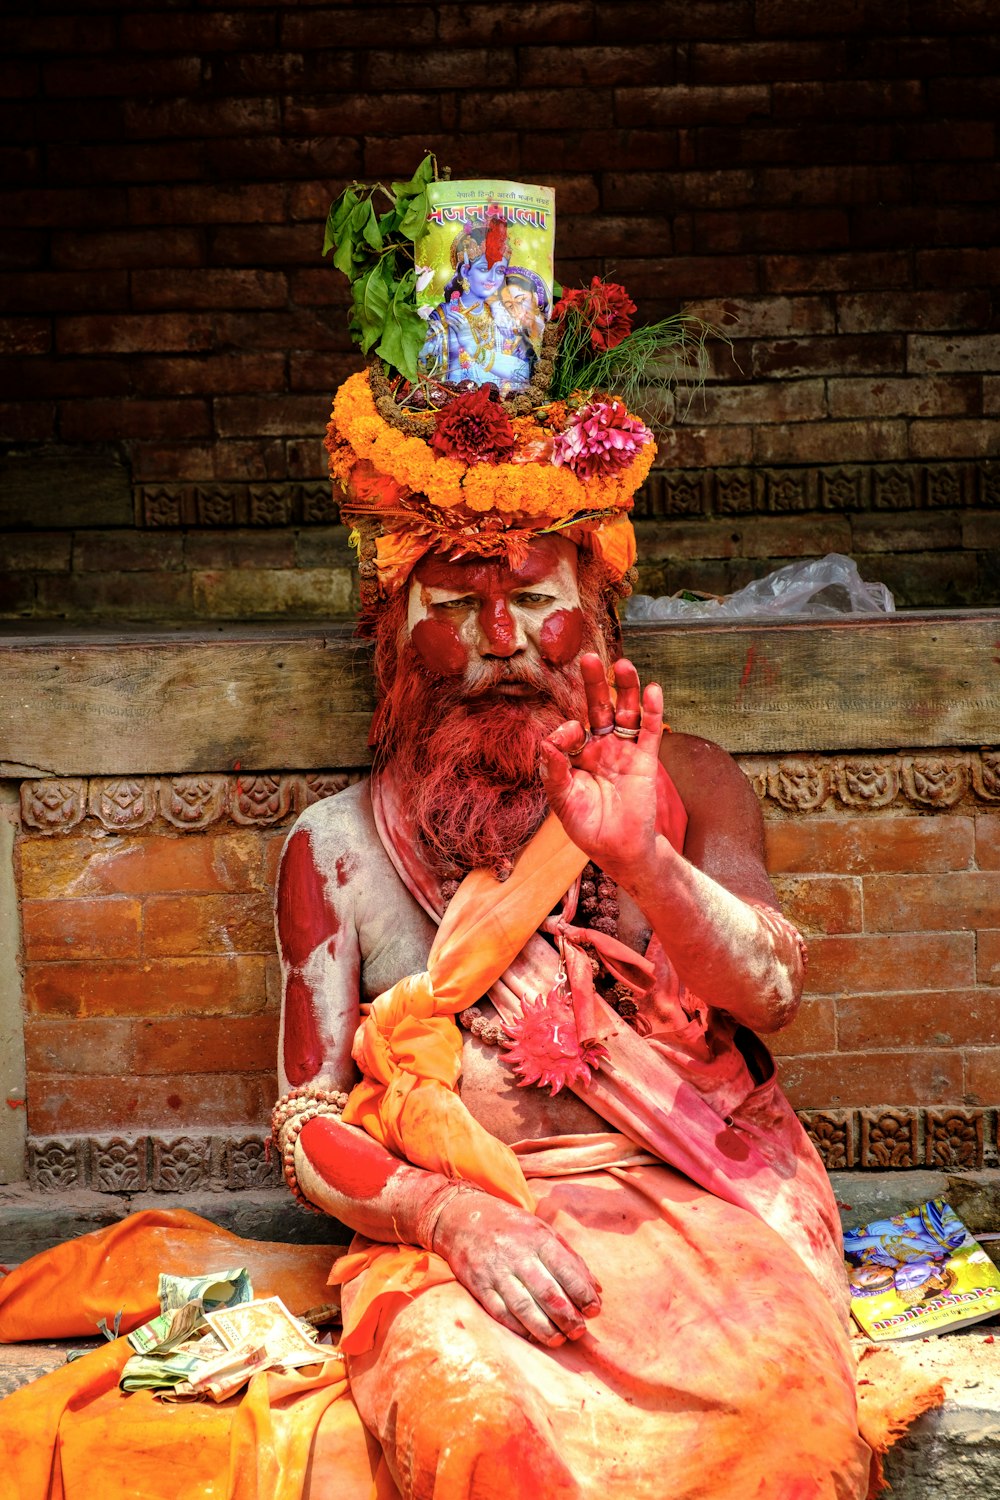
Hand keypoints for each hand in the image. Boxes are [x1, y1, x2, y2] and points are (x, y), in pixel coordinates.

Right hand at [432, 1193, 600, 1346]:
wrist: (462, 1218)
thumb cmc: (512, 1228)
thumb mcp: (543, 1231)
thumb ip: (571, 1259)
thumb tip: (597, 1289)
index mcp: (538, 1238)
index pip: (566, 1269)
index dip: (583, 1293)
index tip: (594, 1310)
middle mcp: (517, 1255)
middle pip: (547, 1293)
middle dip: (567, 1317)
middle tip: (579, 1331)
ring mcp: (496, 1272)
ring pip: (524, 1307)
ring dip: (545, 1329)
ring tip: (559, 1340)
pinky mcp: (479, 1286)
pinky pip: (501, 1312)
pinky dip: (519, 1328)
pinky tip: (533, 1336)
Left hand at [539, 655, 662, 879]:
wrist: (620, 850)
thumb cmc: (589, 827)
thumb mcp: (563, 801)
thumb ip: (553, 771)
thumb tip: (545, 742)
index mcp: (576, 756)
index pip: (570, 730)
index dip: (566, 731)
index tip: (568, 737)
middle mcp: (600, 747)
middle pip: (597, 708)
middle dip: (594, 684)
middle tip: (589, 658)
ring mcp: (624, 751)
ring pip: (625, 713)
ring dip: (625, 689)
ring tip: (623, 664)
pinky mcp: (645, 760)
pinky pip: (648, 732)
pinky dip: (652, 711)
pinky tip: (652, 689)